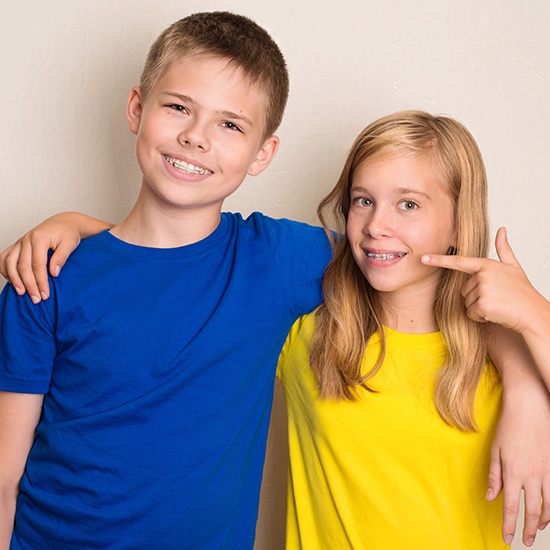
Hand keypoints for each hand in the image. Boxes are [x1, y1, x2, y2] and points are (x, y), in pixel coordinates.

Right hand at [0, 213, 107, 302]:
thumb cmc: (68, 233)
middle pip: (22, 266)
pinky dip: (5, 270)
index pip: (37, 264)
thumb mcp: (70, 244)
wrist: (64, 222)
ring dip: (14, 279)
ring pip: (9, 262)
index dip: (40, 281)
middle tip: (36, 299)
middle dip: (28, 284)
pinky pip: (4, 258)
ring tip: (22, 293)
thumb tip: (53, 273)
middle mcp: (26, 239)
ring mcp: (20, 242)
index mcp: (40, 238)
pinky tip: (13, 281)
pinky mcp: (17, 245)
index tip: (45, 294)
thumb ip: (61, 257)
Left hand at [422, 227, 539, 333]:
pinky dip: (480, 317)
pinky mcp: (482, 305)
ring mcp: (482, 290)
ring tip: (497, 305)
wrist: (532, 312)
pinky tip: (495, 314)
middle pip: (464, 290)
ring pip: (466, 302)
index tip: (423, 258)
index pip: (458, 262)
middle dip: (477, 297)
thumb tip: (502, 229)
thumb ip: (504, 249)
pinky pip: (470, 313)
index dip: (439, 260)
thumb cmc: (522, 291)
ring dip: (479, 308)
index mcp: (487, 265)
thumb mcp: (513, 267)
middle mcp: (482, 275)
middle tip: (496, 298)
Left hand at [487, 361, 549, 545]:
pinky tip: (549, 513)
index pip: (511, 507)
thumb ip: (494, 476)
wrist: (530, 408)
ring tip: (537, 530)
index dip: (509, 525)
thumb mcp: (495, 450)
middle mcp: (531, 475)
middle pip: (532, 511)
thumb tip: (491, 497)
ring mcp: (546, 471)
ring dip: (543, 521)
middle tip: (525, 541)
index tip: (507, 538)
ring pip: (548, 505)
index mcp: (513, 472)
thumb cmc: (508, 427)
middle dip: (528, 529)